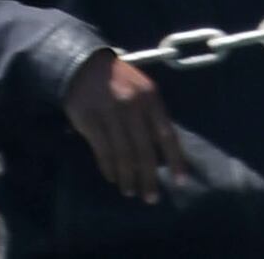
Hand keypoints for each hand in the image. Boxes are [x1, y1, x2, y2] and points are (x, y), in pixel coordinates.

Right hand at [62, 55, 185, 202]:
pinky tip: (113, 178)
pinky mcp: (90, 120)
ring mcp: (110, 113)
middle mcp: (132, 105)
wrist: (84, 66)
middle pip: (145, 151)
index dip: (175, 160)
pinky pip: (103, 151)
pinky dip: (109, 169)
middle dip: (149, 178)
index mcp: (150, 98)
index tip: (180, 182)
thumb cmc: (121, 83)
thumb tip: (165, 157)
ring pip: (123, 155)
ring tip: (130, 192)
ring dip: (128, 178)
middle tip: (151, 197)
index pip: (167, 135)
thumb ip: (154, 118)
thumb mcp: (143, 91)